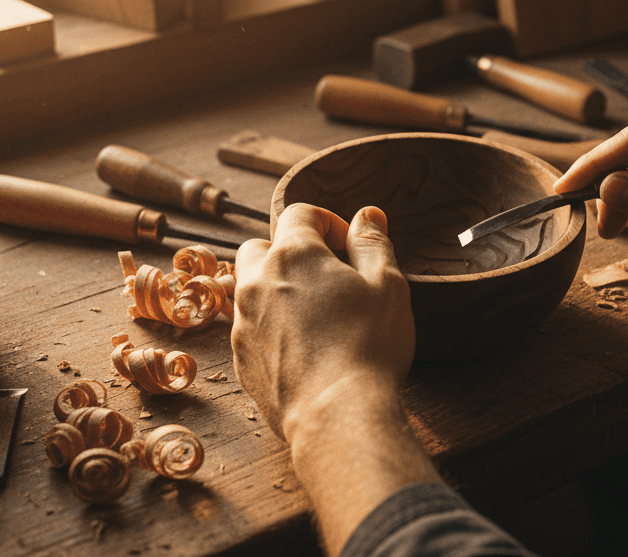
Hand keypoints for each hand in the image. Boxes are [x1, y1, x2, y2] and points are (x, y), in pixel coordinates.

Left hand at [231, 203, 413, 443]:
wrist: (337, 414)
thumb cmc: (369, 346)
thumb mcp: (387, 284)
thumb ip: (373, 243)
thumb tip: (367, 215)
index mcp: (293, 255)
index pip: (300, 213)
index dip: (329, 222)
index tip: (350, 246)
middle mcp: (257, 282)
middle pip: (262, 246)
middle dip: (290, 252)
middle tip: (326, 277)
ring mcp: (243, 322)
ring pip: (251, 288)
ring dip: (277, 289)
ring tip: (315, 313)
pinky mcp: (240, 358)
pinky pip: (250, 327)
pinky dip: (271, 326)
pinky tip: (305, 347)